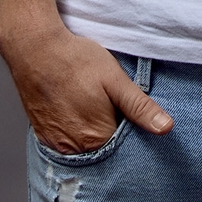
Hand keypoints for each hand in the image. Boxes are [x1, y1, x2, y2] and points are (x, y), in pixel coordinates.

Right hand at [0, 21, 172, 153]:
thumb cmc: (76, 60)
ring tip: (92, 108)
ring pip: (85, 149)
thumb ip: (140, 106)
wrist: (35, 49)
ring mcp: (56, 144)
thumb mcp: (115, 79)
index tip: (130, 116)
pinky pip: (66, 145)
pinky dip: (75, 134)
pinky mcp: (43, 136)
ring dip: (93, 136)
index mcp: (97, 137)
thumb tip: (166, 128)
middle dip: (113, 136)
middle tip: (110, 107)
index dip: (132, 134)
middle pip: (104, 152)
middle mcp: (75, 148)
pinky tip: (76, 113)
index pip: (125, 150)